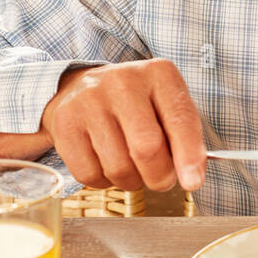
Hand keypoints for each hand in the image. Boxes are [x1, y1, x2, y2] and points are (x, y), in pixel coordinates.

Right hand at [40, 60, 207, 192]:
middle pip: (146, 148)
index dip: (189, 156)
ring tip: (133, 168)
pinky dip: (104, 182)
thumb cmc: (137, 105)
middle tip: (161, 180)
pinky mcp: (64, 123)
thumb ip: (185, 139)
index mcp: (158, 74)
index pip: (180, 119)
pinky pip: (89, 174)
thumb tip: (192, 178)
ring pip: (118, 167)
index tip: (193, 182)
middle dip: (160, 177)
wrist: (84, 88)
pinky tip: (107, 164)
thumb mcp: (167, 107)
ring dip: (132, 181)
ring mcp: (89, 101)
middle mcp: (123, 82)